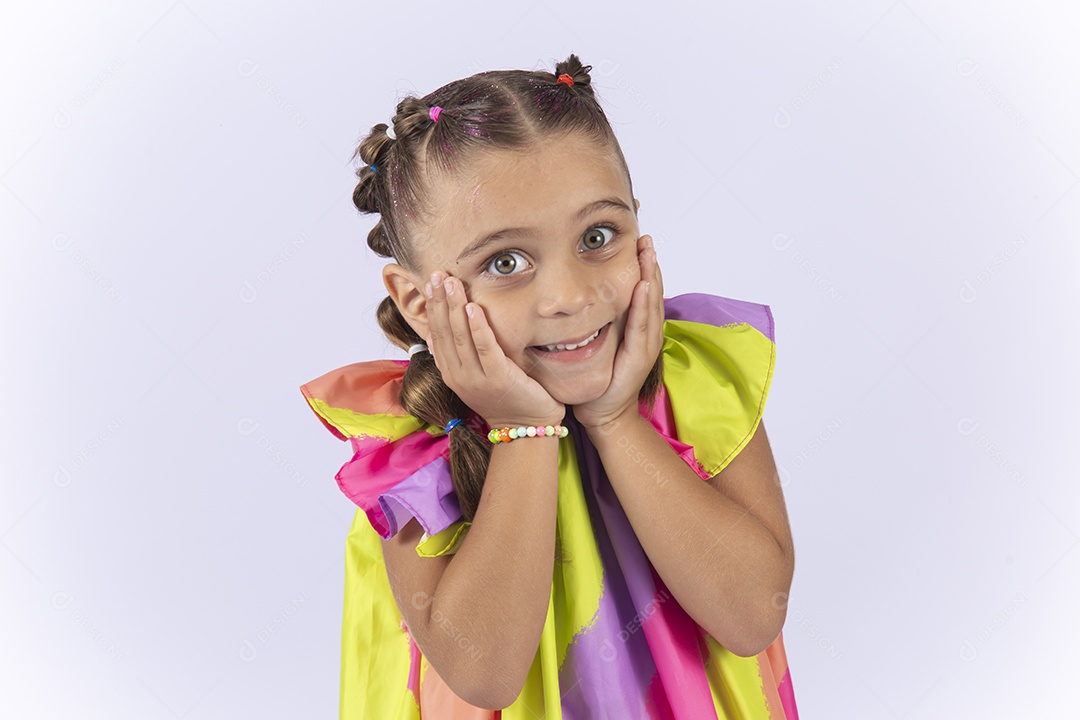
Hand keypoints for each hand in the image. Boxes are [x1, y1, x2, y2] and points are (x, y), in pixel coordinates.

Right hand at [426, 270, 564, 427]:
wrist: (526, 429)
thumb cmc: (506, 398)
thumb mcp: (477, 375)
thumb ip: (462, 355)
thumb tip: (442, 330)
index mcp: (451, 373)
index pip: (436, 334)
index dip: (432, 308)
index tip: (431, 283)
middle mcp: (459, 376)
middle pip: (444, 331)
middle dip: (439, 300)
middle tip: (436, 274)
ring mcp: (476, 378)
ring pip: (460, 336)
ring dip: (454, 307)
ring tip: (450, 282)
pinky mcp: (499, 378)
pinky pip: (484, 348)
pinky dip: (477, 327)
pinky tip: (472, 307)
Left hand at [574, 235, 663, 430]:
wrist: (602, 411)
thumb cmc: (599, 377)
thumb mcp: (599, 340)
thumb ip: (599, 318)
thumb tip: (582, 292)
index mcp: (639, 327)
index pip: (644, 289)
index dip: (644, 265)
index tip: (640, 240)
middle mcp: (648, 332)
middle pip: (652, 291)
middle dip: (650, 263)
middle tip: (646, 237)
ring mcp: (647, 344)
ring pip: (651, 304)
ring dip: (650, 276)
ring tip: (648, 253)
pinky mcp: (640, 356)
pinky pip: (641, 326)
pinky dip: (643, 305)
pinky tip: (641, 287)